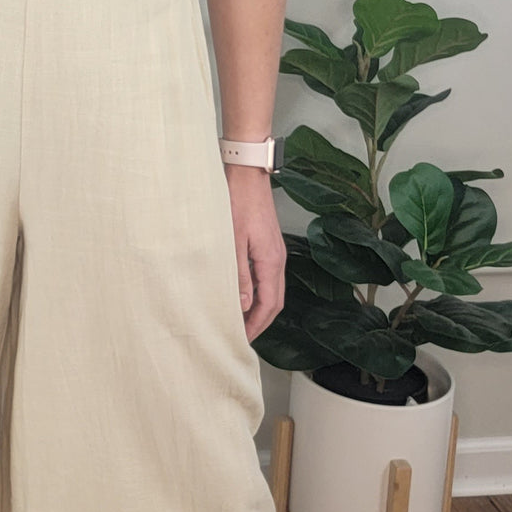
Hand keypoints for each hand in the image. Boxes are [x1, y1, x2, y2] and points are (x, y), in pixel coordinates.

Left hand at [225, 167, 285, 342]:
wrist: (247, 174)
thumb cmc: (238, 202)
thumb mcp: (233, 241)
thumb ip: (239, 274)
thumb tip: (244, 304)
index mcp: (271, 261)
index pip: (269, 304)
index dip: (256, 325)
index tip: (242, 338)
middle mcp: (278, 259)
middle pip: (275, 301)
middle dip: (260, 321)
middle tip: (241, 335)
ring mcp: (275, 251)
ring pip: (272, 289)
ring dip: (259, 307)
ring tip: (241, 319)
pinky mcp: (268, 245)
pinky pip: (268, 276)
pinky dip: (259, 291)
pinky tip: (243, 293)